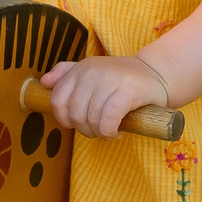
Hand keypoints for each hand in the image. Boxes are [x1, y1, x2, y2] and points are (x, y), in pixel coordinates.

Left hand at [40, 55, 168, 137]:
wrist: (157, 74)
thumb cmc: (122, 79)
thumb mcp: (93, 71)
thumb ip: (67, 73)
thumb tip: (44, 81)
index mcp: (81, 68)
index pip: (57, 100)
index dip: (64, 119)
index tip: (77, 124)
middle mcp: (92, 72)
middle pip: (74, 114)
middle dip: (84, 129)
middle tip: (97, 129)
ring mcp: (109, 80)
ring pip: (90, 119)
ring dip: (98, 133)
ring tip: (107, 131)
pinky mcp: (127, 92)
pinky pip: (107, 120)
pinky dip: (109, 132)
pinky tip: (116, 132)